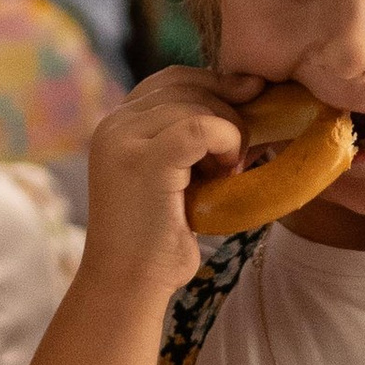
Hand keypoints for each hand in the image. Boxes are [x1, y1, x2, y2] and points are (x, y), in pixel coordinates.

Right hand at [82, 65, 257, 304]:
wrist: (127, 284)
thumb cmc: (156, 240)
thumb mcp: (174, 177)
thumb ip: (189, 140)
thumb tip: (244, 98)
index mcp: (117, 125)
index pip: (172, 80)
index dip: (215, 85)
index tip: (250, 101)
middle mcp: (114, 125)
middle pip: (186, 87)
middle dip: (226, 113)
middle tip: (239, 157)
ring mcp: (124, 140)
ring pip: (197, 105)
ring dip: (228, 134)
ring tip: (226, 174)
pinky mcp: (144, 161)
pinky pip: (201, 126)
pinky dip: (226, 142)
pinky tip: (227, 173)